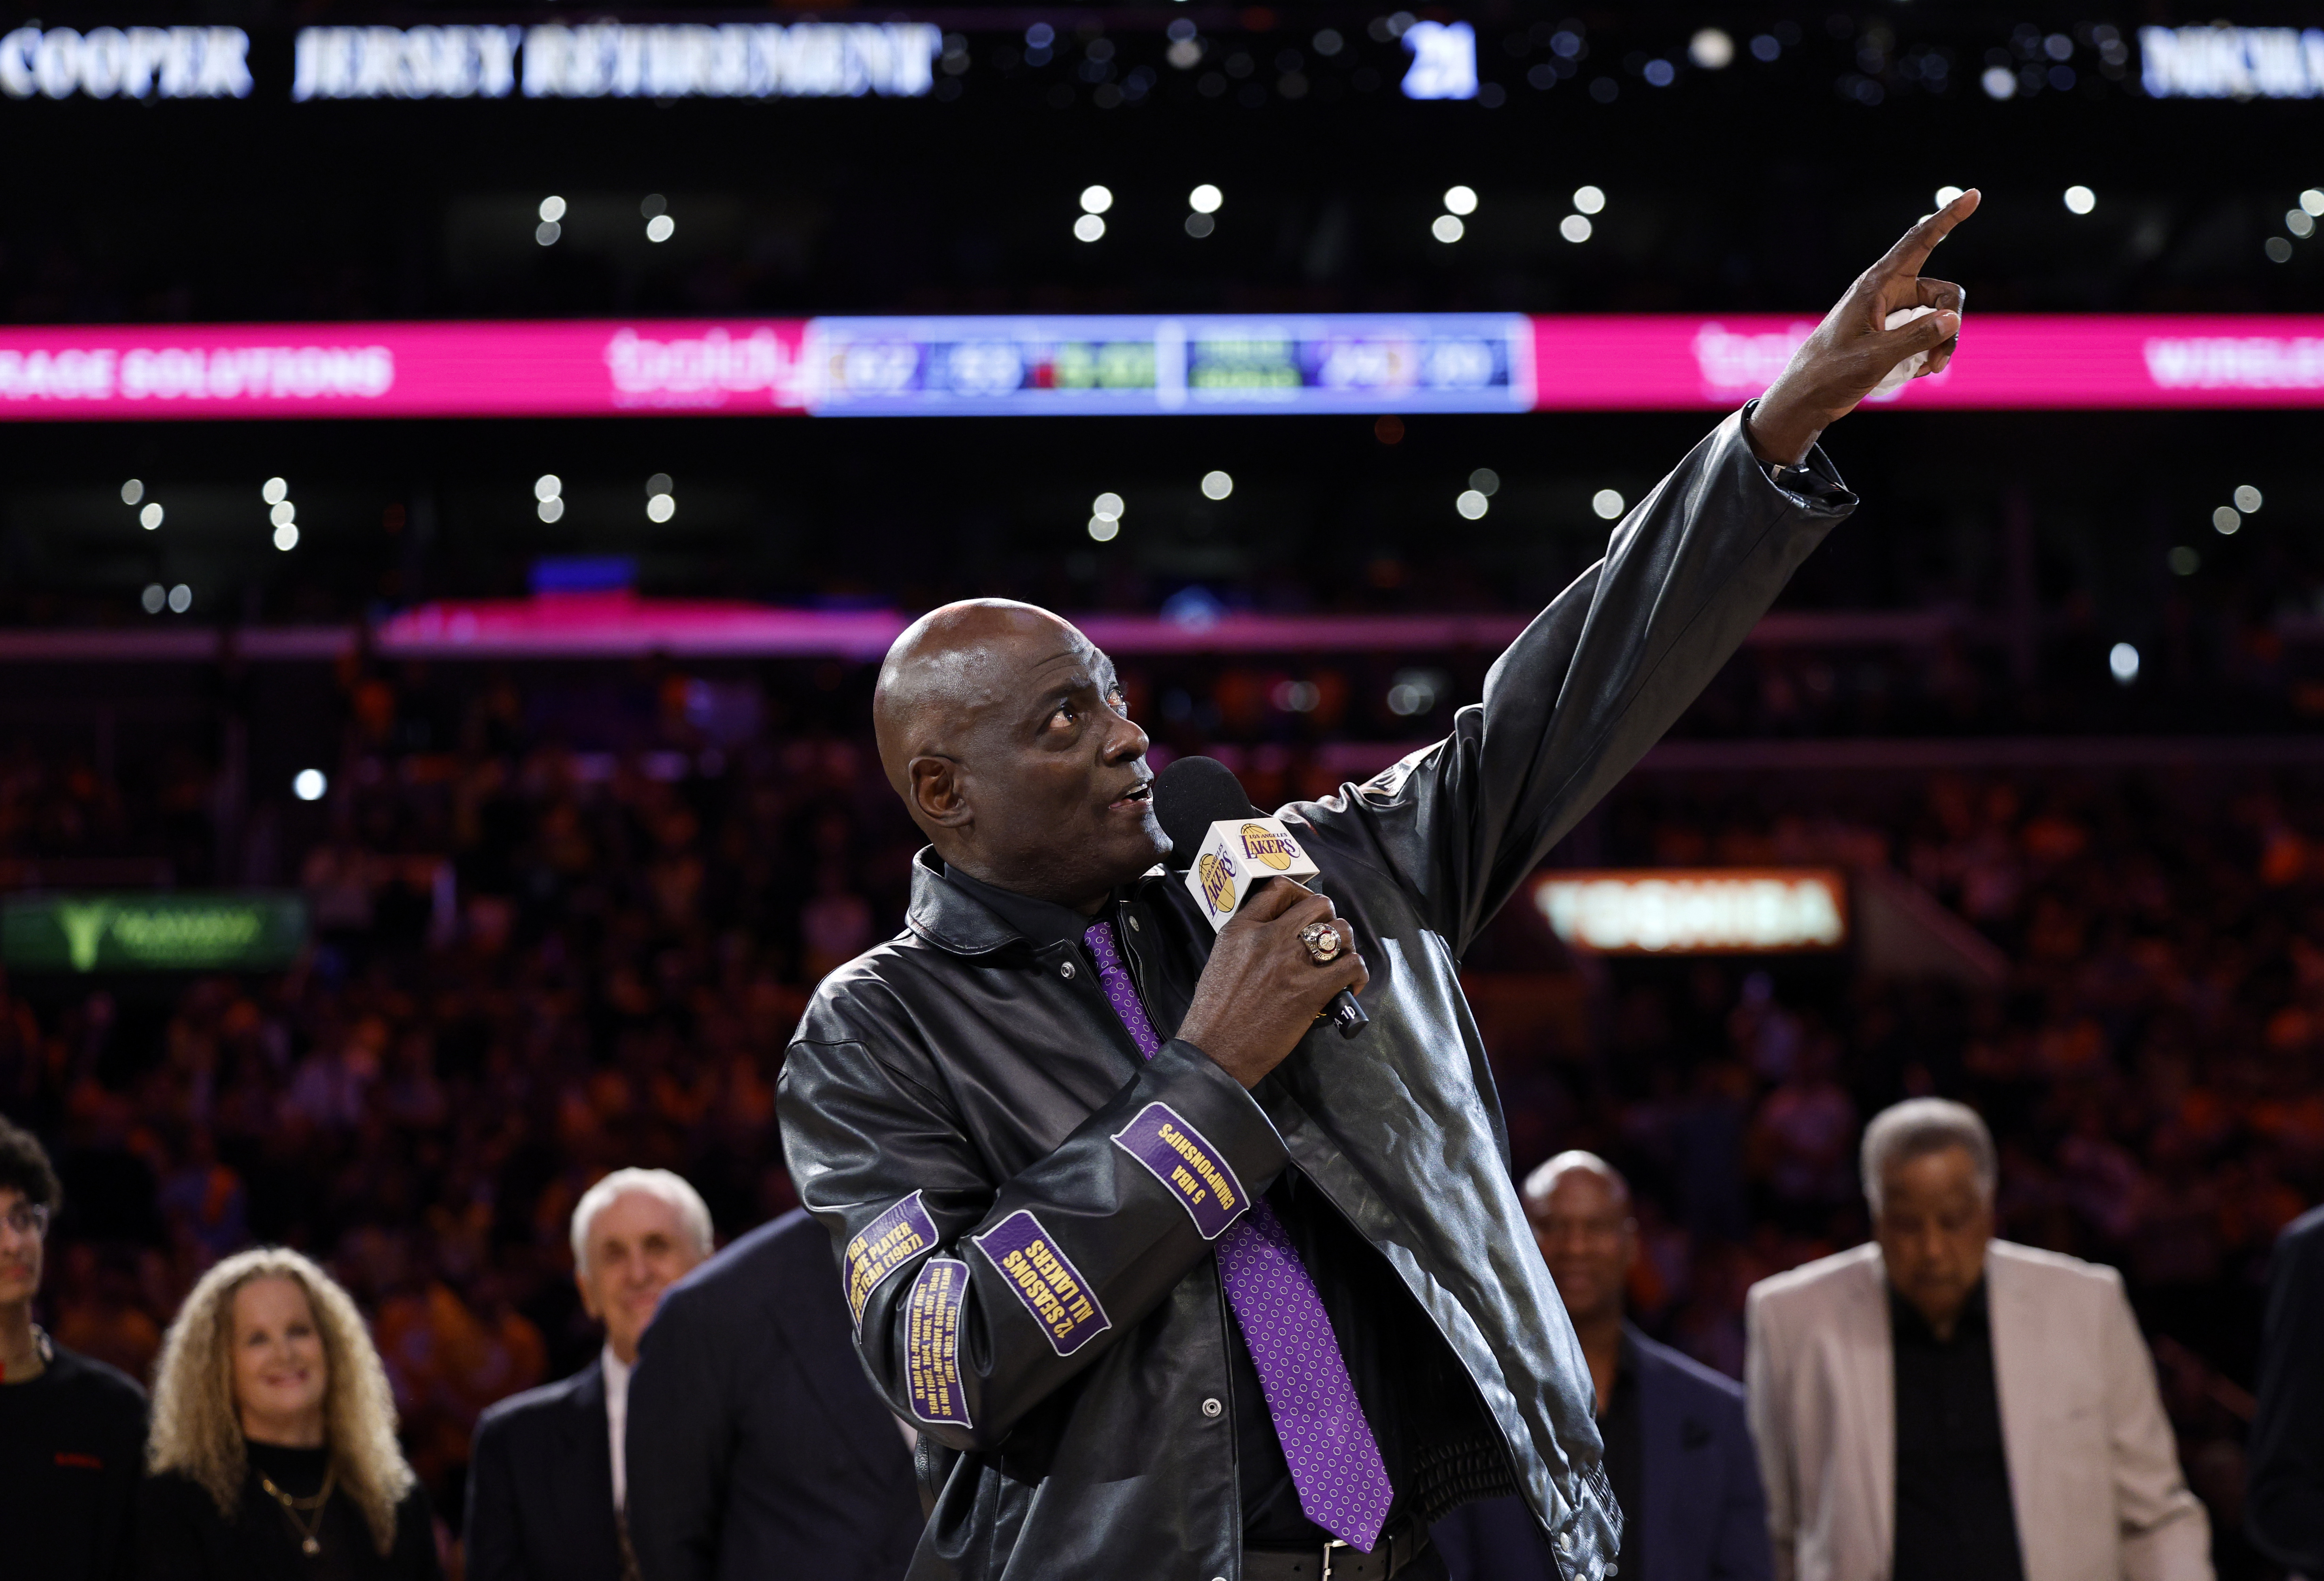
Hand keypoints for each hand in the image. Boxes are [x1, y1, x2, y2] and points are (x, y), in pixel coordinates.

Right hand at [1176, 879, 1368, 1087]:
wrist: (1215, 1049)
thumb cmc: (1215, 1012)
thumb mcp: (1221, 958)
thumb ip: (1247, 939)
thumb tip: (1277, 935)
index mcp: (1243, 928)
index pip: (1280, 888)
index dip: (1300, 896)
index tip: (1304, 913)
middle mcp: (1269, 937)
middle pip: (1318, 903)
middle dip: (1328, 918)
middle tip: (1325, 939)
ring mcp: (1291, 962)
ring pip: (1340, 930)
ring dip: (1345, 945)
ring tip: (1338, 962)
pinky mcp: (1311, 989)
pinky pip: (1352, 964)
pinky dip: (1357, 973)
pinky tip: (1348, 986)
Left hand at [1747, 188, 1980, 466]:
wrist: (1807, 398)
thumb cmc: (1831, 373)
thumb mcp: (1874, 356)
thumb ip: (1915, 337)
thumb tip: (1953, 320)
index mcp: (1877, 285)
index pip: (1919, 242)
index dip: (1947, 218)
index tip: (1973, 195)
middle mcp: (1887, 292)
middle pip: (1943, 292)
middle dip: (1951, 322)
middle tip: (1939, 358)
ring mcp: (1891, 312)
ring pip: (1939, 315)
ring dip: (1942, 343)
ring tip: (1930, 369)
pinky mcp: (1893, 332)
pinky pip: (1927, 332)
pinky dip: (1930, 351)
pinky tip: (1918, 372)